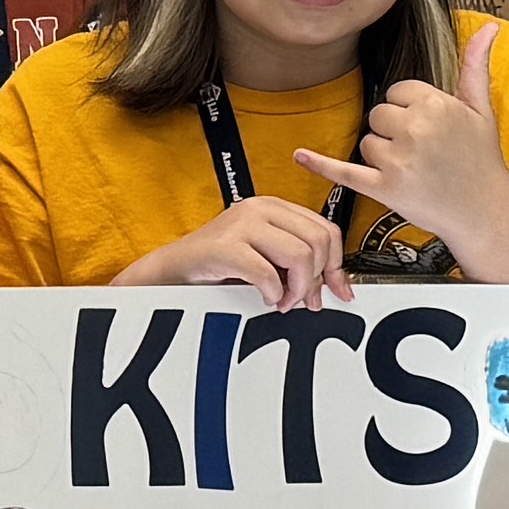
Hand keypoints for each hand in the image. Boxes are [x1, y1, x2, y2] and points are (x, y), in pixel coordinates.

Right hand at [122, 195, 349, 305]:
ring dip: (296, 289)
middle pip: (318, 241)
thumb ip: (297, 263)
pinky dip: (272, 293)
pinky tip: (264, 298)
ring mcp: (241, 224)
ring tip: (282, 301)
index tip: (335, 290)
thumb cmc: (218, 266)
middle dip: (318, 278)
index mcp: (274, 207)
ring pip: (299, 255)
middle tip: (304, 300)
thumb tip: (334, 286)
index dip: (336, 264)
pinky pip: (267, 273)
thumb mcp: (266, 258)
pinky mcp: (225, 247)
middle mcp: (260, 209)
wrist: (172, 270)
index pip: (326, 229)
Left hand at [297, 19, 508, 265]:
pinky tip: (300, 156)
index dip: (409, 110)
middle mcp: (415, 129)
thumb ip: (476, 65)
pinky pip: (345, 172)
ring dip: (383, 156)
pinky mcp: (385, 189)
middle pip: (379, 115)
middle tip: (422, 151)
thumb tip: (489, 27)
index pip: (397, 92)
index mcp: (435, 104)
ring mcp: (398, 160)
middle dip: (394, 131)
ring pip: (368, 143)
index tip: (427, 128)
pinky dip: (321, 165)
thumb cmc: (482, 159)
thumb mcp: (482, 109)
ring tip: (415, 169)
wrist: (484, 211)